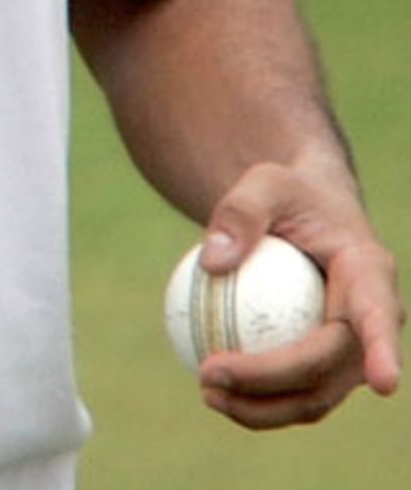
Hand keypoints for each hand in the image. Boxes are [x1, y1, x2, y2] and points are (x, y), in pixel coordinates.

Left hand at [195, 159, 402, 427]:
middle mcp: (371, 321)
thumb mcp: (265, 181)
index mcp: (369, 273)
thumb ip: (240, 211)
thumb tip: (212, 264)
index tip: (383, 383)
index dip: (383, 351)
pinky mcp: (326, 367)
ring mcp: (351, 352)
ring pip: (314, 397)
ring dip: (262, 408)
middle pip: (328, 367)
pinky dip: (257, 400)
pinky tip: (215, 390)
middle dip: (272, 383)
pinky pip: (295, 394)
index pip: (378, 316)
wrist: (306, 212)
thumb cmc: (289, 193)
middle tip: (210, 375)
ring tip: (206, 391)